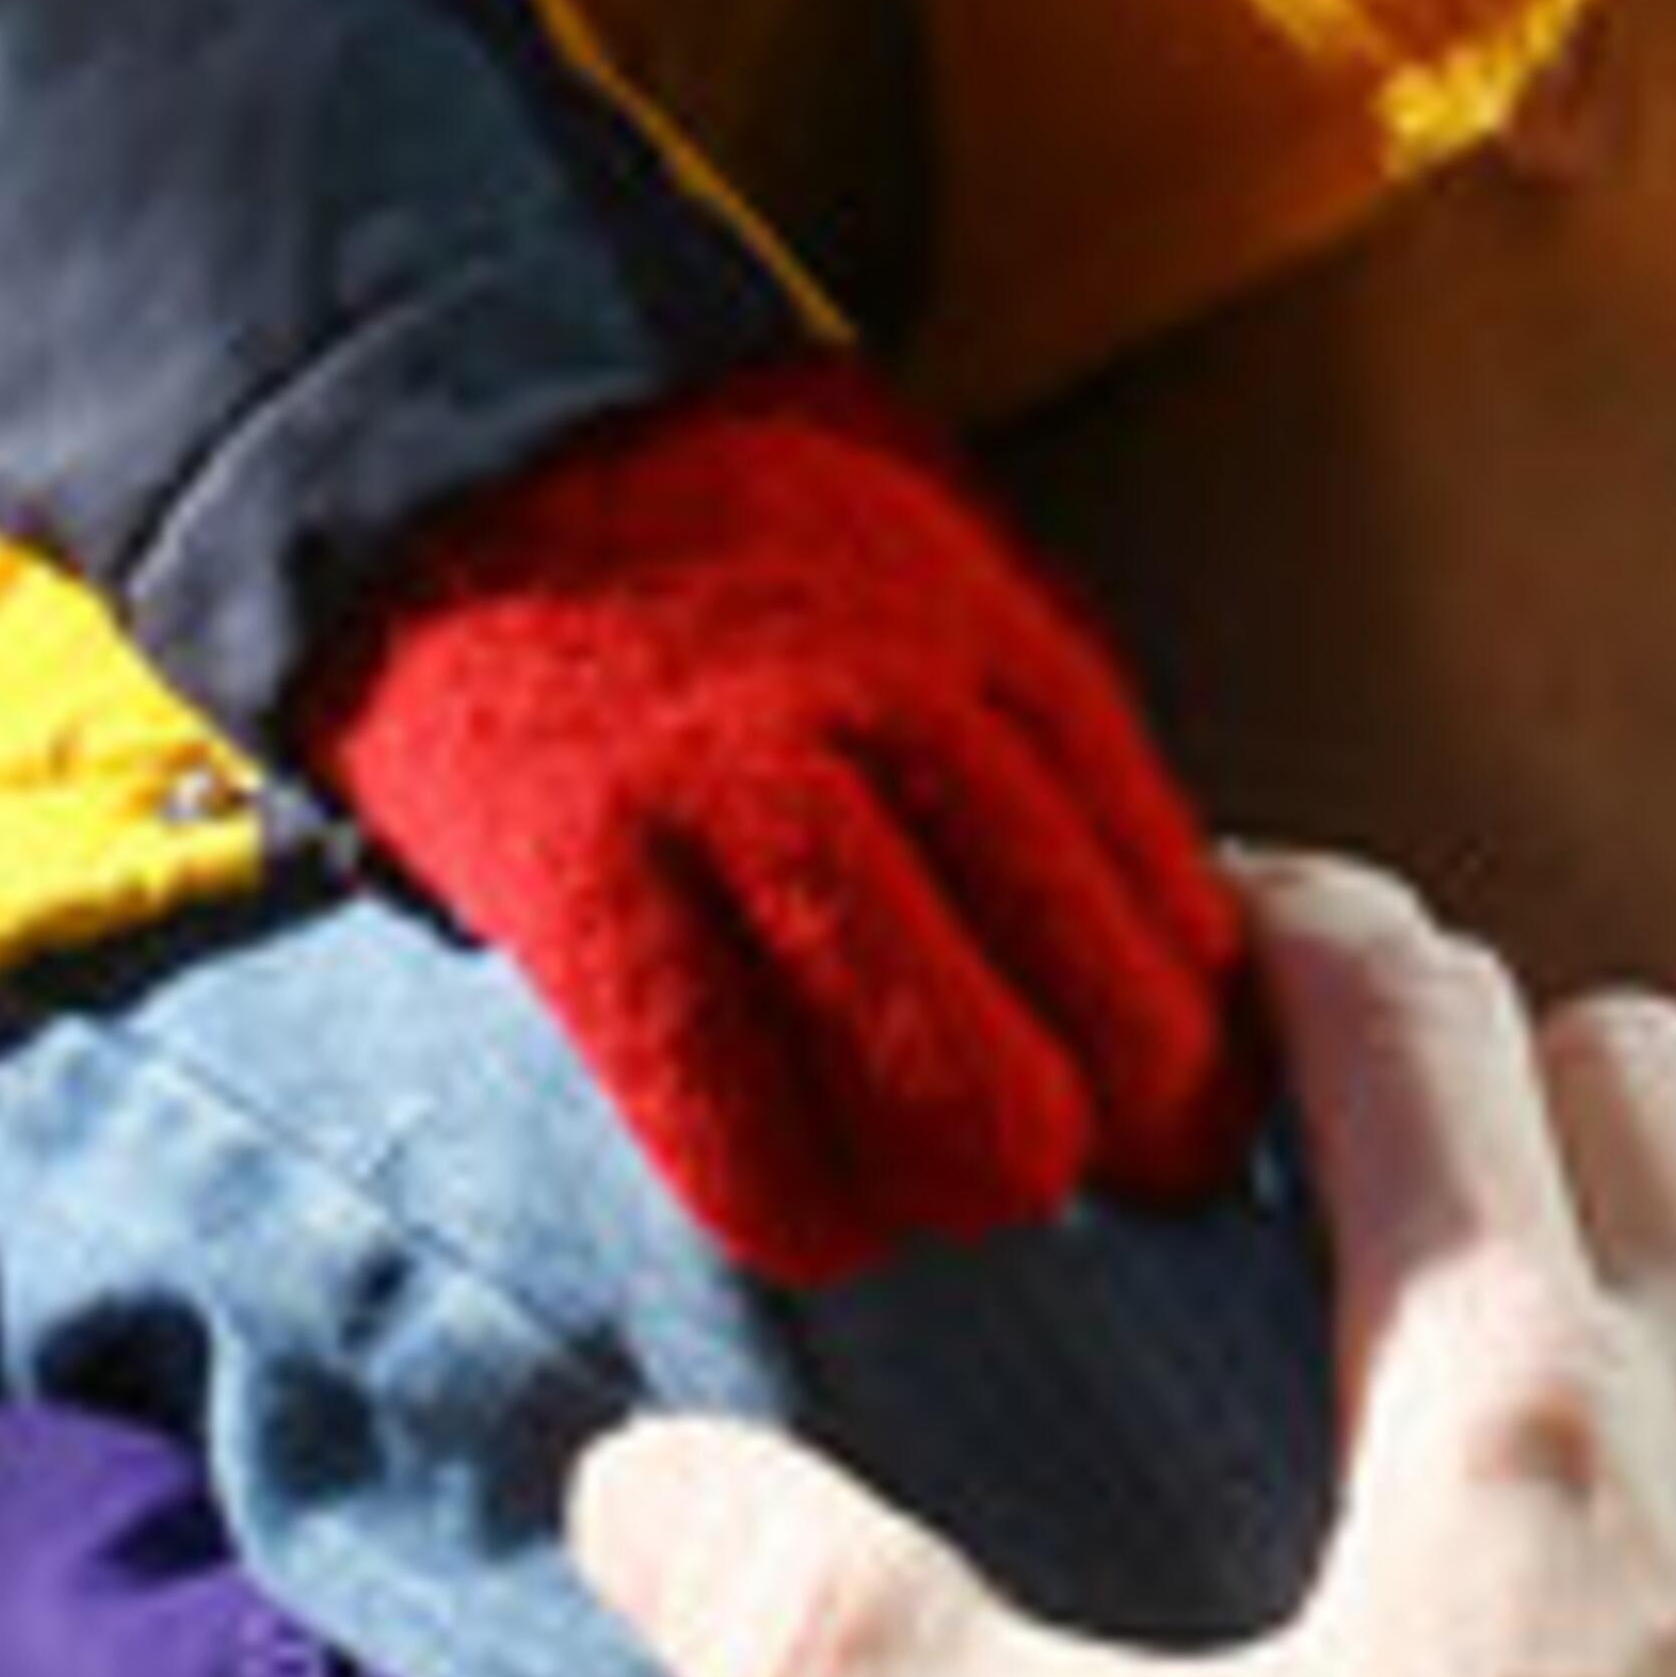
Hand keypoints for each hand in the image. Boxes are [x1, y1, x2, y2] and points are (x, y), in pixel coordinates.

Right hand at [308, 349, 1258, 1273]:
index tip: (1191, 1117)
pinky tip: (812, 1200)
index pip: (1171, 906)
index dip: (1204, 1052)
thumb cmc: (739, 550)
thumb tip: (1184, 941)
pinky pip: (741, 1148)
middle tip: (1076, 1156)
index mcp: (996, 642)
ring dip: (963, 1185)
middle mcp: (890, 718)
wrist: (471, 466)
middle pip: (1097, 1029)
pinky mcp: (590, 893)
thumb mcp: (942, 567)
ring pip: (948, 1111)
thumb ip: (1047, 730)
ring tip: (933, 1180)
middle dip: (1119, 1138)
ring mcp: (735, 803)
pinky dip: (804, 1210)